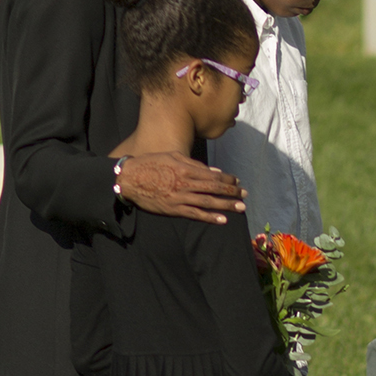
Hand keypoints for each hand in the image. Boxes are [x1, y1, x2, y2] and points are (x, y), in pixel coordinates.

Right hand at [117, 152, 245, 223]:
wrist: (129, 179)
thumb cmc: (151, 163)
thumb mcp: (173, 156)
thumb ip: (194, 163)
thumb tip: (214, 170)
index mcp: (186, 168)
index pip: (213, 174)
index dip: (228, 178)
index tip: (237, 181)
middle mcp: (186, 183)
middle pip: (215, 188)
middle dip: (232, 191)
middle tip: (245, 194)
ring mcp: (180, 197)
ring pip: (209, 201)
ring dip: (227, 205)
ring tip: (241, 207)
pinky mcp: (174, 209)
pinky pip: (195, 214)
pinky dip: (210, 217)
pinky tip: (222, 220)